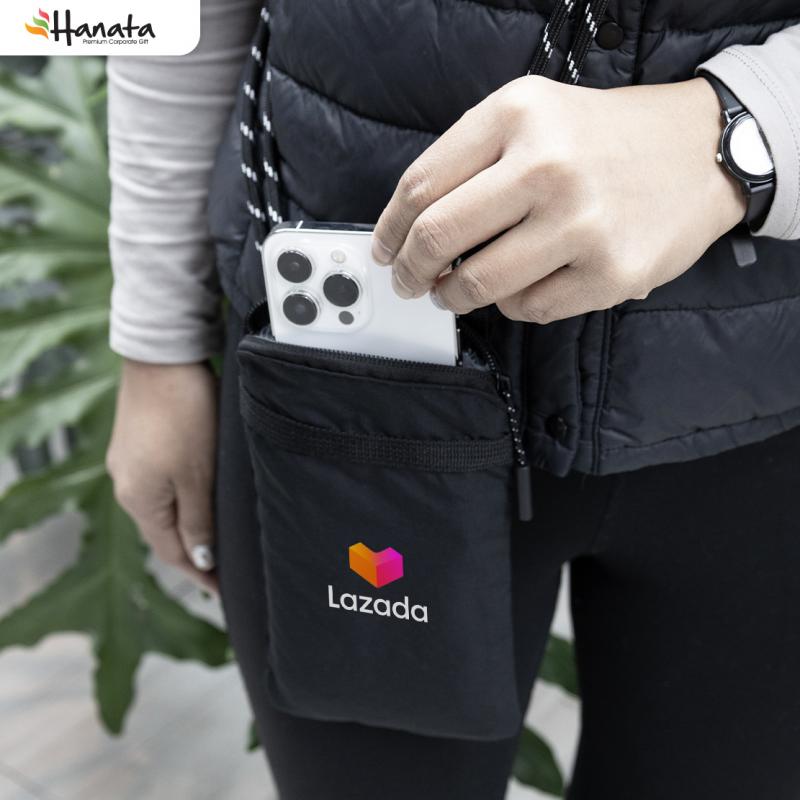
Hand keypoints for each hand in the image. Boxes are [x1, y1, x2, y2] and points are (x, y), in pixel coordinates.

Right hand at [106, 360, 218, 593]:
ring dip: (189, 526)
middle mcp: (127, 486)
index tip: (225, 589)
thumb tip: (199, 559)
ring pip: (163, 509)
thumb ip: (198, 520)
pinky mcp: (137, 444)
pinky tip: (198, 499)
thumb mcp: (197, 474)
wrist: (163, 358)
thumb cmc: (184, 415)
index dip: (200, 573)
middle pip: (164, 533)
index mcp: (140, 500)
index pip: (172, 552)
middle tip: (226, 569)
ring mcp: (129, 463)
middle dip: (194, 553)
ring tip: (216, 539)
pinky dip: (182, 500)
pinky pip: (161, 486)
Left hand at [372, 76, 745, 322]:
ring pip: (478, 284)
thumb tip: (408, 231)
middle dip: (409, 270)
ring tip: (454, 291)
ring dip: (453, 296)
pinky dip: (511, 304)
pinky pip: (528, 308)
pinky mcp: (610, 273)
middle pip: (439, 237)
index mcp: (518, 114)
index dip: (389, 229)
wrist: (700, 152)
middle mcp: (548, 165)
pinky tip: (521, 285)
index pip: (421, 185)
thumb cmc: (602, 139)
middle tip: (407, 281)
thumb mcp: (532, 115)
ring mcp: (582, 223)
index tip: (384, 250)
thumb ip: (468, 161)